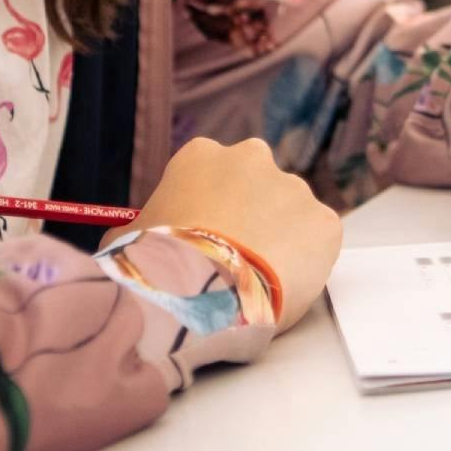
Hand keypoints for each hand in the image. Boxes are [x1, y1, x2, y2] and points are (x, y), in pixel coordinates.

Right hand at [105, 137, 341, 328]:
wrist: (201, 295)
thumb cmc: (155, 264)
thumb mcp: (125, 240)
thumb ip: (134, 230)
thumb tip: (126, 242)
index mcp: (202, 156)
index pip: (208, 175)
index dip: (204, 211)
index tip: (200, 241)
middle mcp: (253, 158)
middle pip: (255, 186)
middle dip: (248, 218)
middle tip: (231, 261)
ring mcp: (294, 188)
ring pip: (288, 214)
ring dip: (277, 240)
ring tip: (254, 282)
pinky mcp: (325, 222)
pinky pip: (316, 241)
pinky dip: (305, 262)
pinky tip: (281, 285)